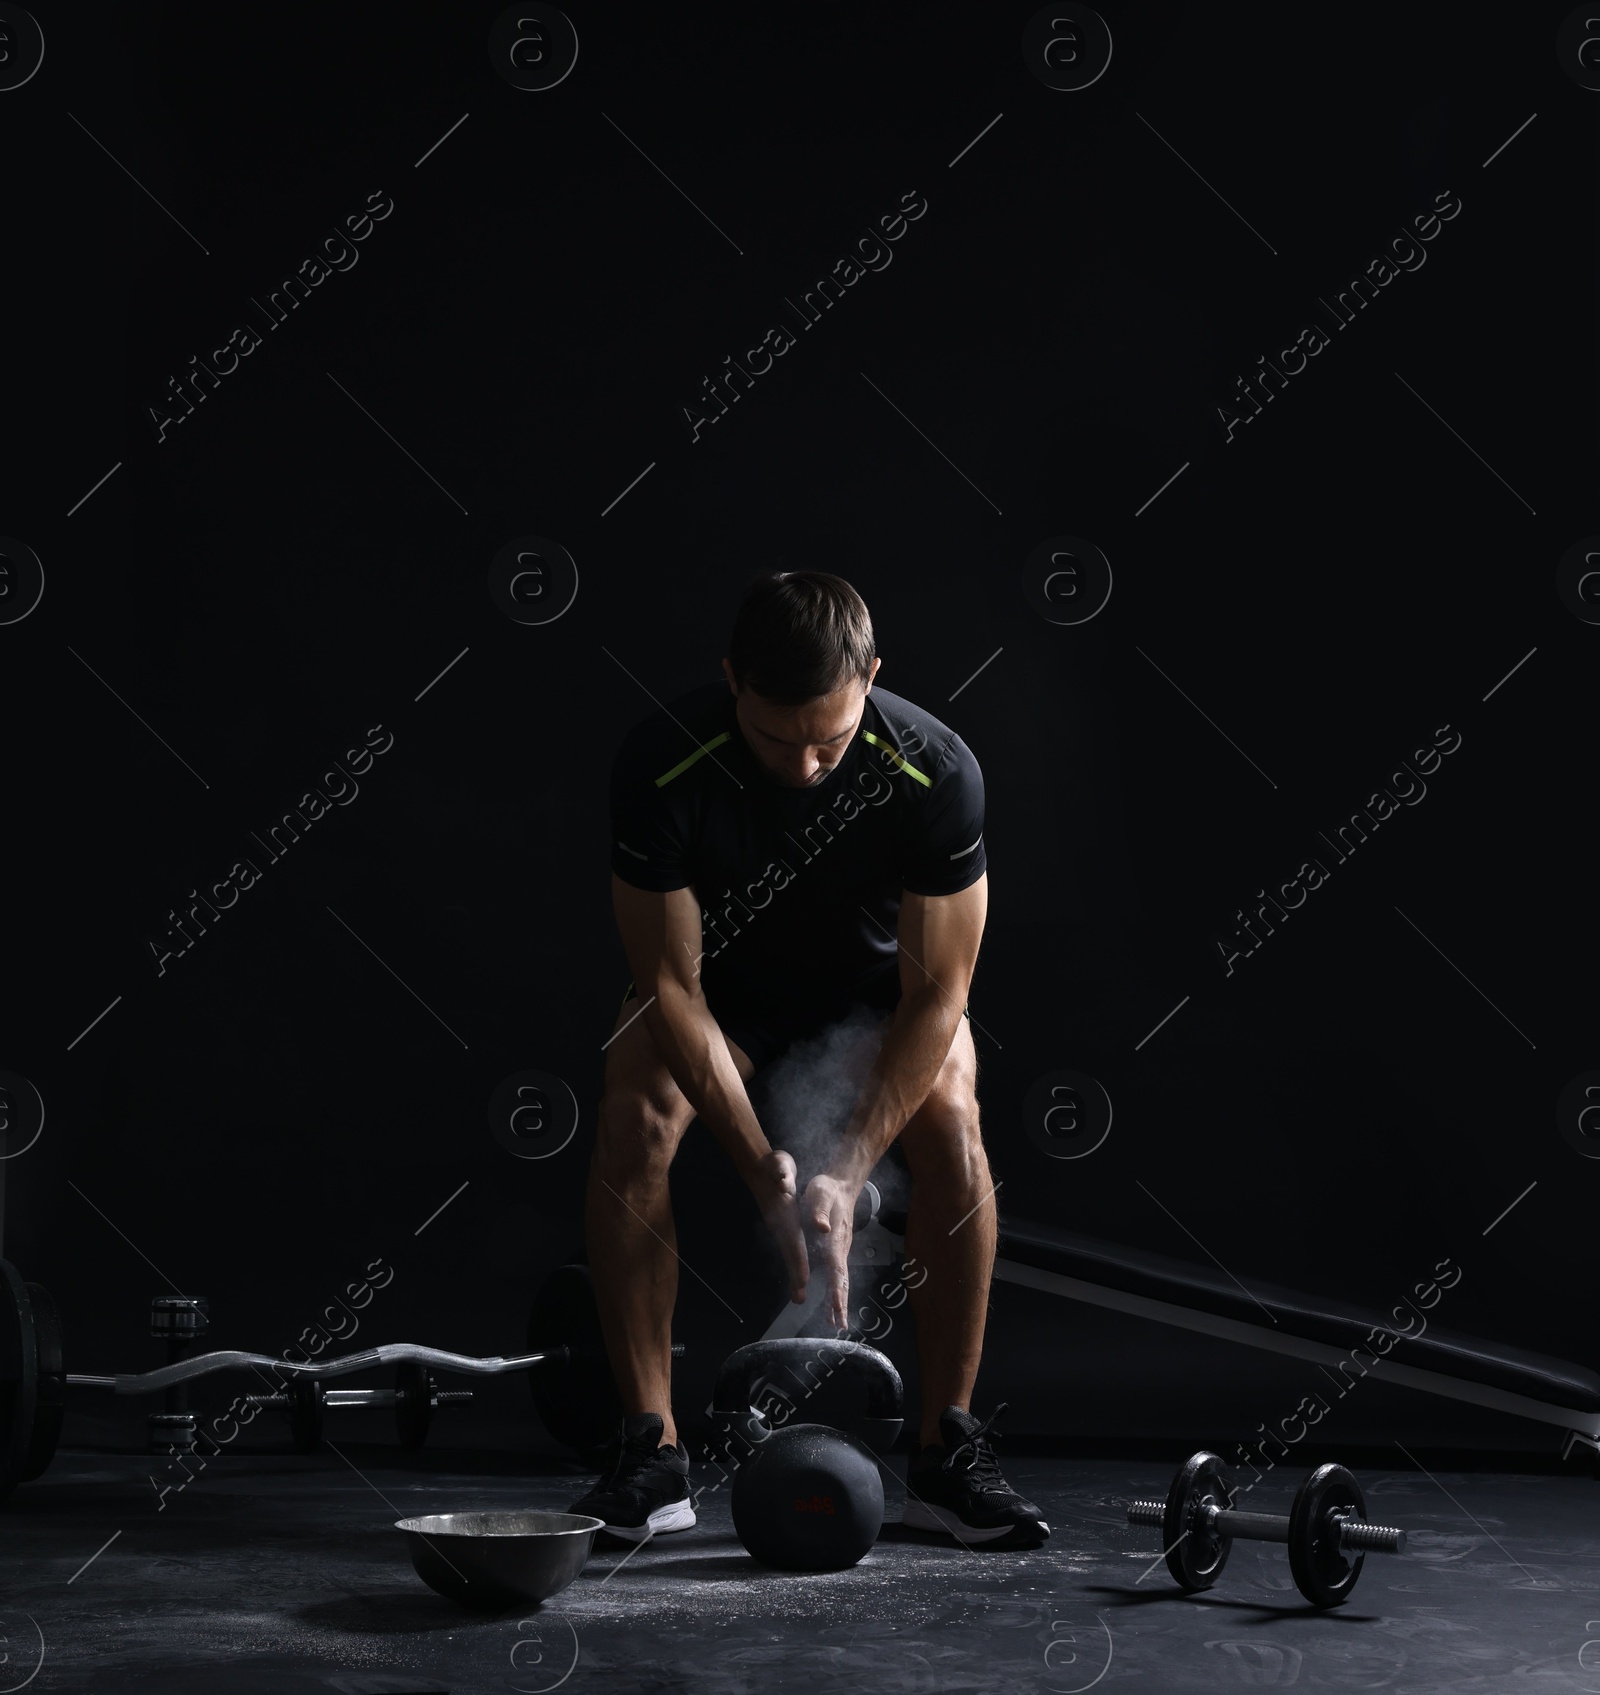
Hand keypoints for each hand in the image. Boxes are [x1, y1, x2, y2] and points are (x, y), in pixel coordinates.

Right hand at [745, 1148, 808, 1303]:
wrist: (759, 1167)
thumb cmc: (773, 1166)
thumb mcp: (780, 1165)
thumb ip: (782, 1174)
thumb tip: (784, 1182)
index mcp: (784, 1214)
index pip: (792, 1240)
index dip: (798, 1259)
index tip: (803, 1279)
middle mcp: (781, 1224)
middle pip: (790, 1253)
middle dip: (795, 1275)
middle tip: (799, 1299)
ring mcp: (780, 1226)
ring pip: (789, 1253)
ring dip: (794, 1273)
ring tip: (799, 1294)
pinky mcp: (782, 1226)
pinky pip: (790, 1248)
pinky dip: (794, 1263)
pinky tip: (799, 1275)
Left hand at [802, 1174, 856, 1331]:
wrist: (842, 1184)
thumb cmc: (828, 1189)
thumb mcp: (820, 1194)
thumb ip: (819, 1210)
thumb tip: (821, 1227)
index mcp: (835, 1239)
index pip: (837, 1269)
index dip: (837, 1290)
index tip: (838, 1309)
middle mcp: (841, 1248)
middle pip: (843, 1280)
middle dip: (841, 1303)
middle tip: (840, 1326)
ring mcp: (841, 1250)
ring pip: (841, 1279)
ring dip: (839, 1300)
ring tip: (837, 1322)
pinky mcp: (838, 1249)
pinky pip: (837, 1274)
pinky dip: (836, 1290)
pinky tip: (832, 1301)